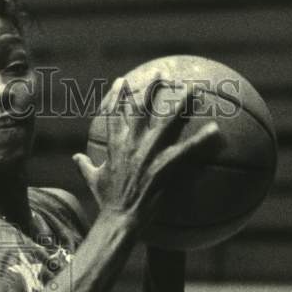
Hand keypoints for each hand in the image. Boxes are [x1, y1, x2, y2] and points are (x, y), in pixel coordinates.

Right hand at [72, 73, 223, 235]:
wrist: (119, 219)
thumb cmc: (106, 202)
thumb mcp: (92, 180)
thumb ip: (84, 165)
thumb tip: (75, 157)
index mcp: (114, 145)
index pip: (113, 113)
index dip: (117, 96)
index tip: (121, 81)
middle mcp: (131, 143)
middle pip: (142, 108)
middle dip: (151, 87)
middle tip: (161, 72)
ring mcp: (148, 154)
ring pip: (167, 121)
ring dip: (181, 104)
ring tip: (192, 89)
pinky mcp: (164, 167)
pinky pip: (187, 150)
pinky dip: (202, 140)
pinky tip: (216, 130)